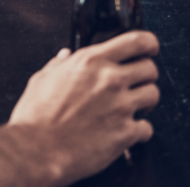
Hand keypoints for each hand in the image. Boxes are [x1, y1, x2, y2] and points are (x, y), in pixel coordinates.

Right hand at [8, 31, 160, 185]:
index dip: (148, 44)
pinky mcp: (126, 133)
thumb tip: (64, 57)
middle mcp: (109, 80)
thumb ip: (58, 64)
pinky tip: (124, 131)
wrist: (36, 149)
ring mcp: (120, 106)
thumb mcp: (42, 79)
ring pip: (153, 95)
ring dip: (145, 101)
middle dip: (145, 75)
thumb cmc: (35, 116)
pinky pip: (147, 128)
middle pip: (150, 68)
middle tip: (135, 83)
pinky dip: (139, 131)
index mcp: (90, 61)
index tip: (149, 49)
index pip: (136, 41)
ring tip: (130, 108)